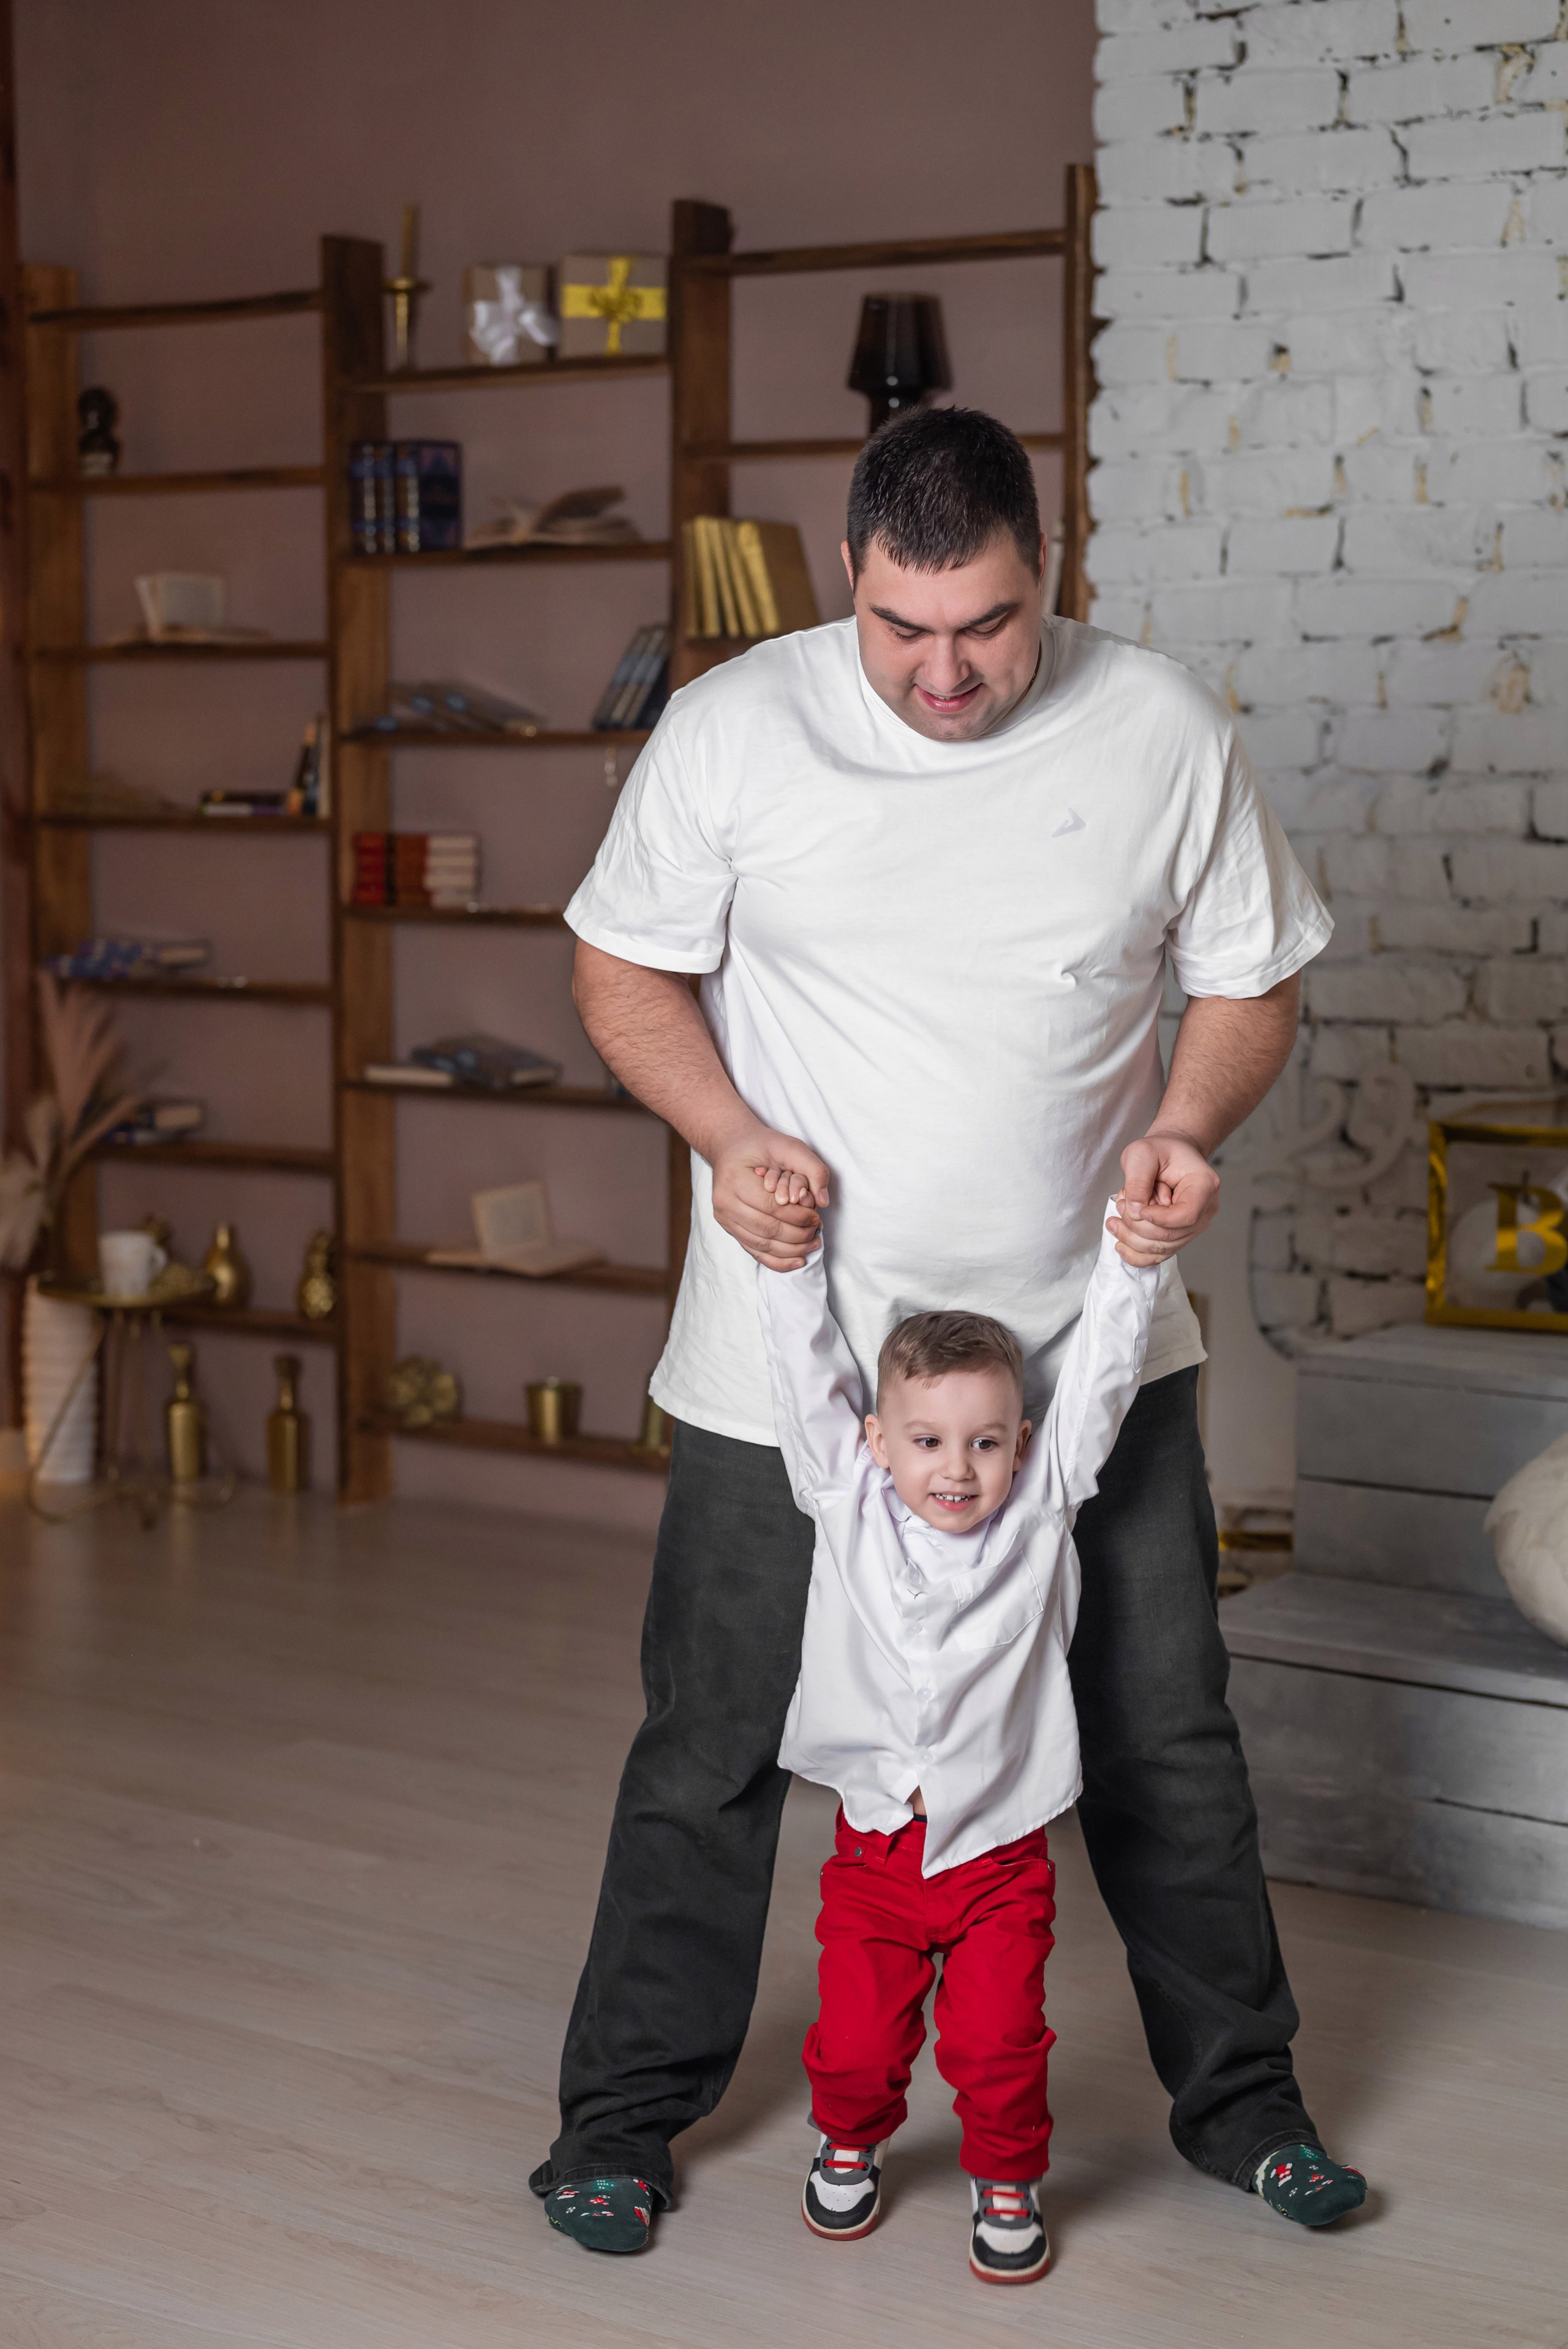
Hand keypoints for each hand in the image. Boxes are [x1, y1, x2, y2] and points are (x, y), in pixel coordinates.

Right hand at [710, 1120, 830, 1269]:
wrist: (732, 1149)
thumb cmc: (761, 1146)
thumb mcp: (789, 1145)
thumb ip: (812, 1168)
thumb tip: (823, 1201)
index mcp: (734, 1179)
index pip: (771, 1207)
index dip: (797, 1216)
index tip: (816, 1216)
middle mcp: (724, 1202)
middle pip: (767, 1228)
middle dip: (797, 1235)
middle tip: (817, 1231)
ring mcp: (724, 1218)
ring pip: (762, 1244)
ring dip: (791, 1250)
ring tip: (813, 1244)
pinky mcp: (729, 1229)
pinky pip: (754, 1251)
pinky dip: (777, 1261)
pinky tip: (798, 1260)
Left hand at [1108, 1130, 1219, 1266]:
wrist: (1168, 1154)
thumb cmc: (1160, 1150)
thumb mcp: (1142, 1153)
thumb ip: (1138, 1180)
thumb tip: (1135, 1211)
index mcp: (1204, 1185)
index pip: (1187, 1215)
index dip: (1159, 1218)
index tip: (1136, 1207)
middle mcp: (1205, 1210)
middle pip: (1170, 1235)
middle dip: (1137, 1225)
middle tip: (1120, 1204)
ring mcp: (1194, 1226)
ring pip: (1162, 1248)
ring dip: (1132, 1238)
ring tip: (1114, 1220)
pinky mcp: (1179, 1236)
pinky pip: (1160, 1255)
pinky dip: (1137, 1254)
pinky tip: (1120, 1246)